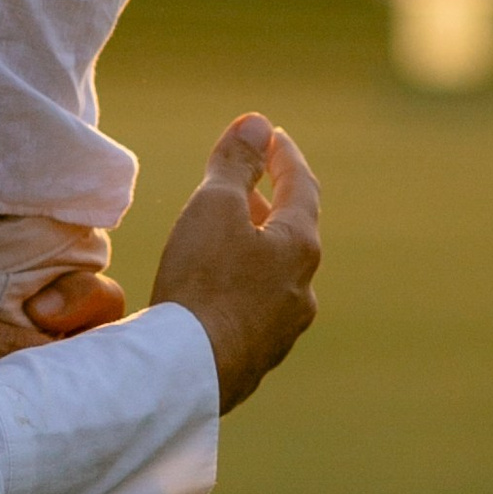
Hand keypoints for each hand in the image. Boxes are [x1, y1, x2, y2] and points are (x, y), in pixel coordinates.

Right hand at [151, 116, 321, 410]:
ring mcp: (285, 328)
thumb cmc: (202, 279)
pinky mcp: (259, 357)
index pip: (302, 187)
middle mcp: (303, 288)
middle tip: (250, 185)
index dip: (284, 156)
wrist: (189, 371)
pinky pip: (258, 309)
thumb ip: (237, 163)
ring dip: (259, 249)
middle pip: (294, 233)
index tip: (270, 136)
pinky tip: (219, 293)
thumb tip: (257, 122)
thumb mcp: (214, 206)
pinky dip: (244, 286)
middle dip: (271, 204)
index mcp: (299, 246)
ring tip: (231, 238)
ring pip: (278, 275)